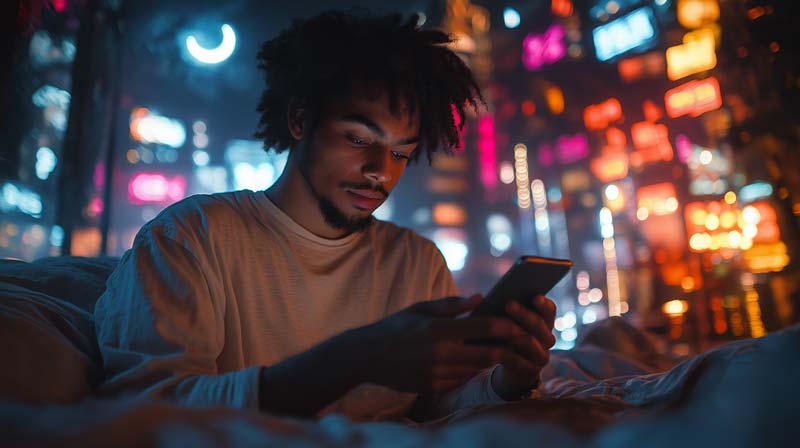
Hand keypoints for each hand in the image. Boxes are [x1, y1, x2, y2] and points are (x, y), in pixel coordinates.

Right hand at [363, 294, 530, 393]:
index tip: (519, 322)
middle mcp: (441, 353)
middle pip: (489, 354)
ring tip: (505, 349)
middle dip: (510, 349)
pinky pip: (463, 379)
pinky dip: (473, 369)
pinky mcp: (433, 387)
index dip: (508, 326)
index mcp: (439, 329)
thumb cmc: (395, 327)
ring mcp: (437, 373)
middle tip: (522, 343)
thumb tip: (480, 297)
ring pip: (478, 368)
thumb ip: (452, 305)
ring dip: (493, 359)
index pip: (486, 327)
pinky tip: (476, 360)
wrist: (366, 357)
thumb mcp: (420, 308)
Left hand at [491, 294, 556, 399]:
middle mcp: (546, 338)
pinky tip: (499, 347)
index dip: (543, 303)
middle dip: (524, 314)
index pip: (549, 310)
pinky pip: (523, 361)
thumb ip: (505, 309)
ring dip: (518, 333)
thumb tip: (484, 297)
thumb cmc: (505, 334)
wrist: (507, 364)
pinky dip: (511, 354)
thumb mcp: (506, 319)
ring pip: (531, 342)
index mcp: (543, 321)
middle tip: (508, 304)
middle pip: (540, 324)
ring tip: (504, 326)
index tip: (534, 296)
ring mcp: (541, 354)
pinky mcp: (531, 370)